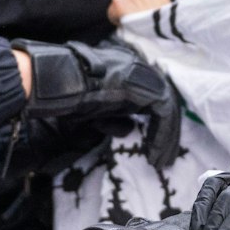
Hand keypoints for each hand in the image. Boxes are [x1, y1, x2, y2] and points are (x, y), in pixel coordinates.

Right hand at [16, 38, 181, 168]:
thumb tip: (129, 127)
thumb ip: (114, 117)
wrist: (63, 84)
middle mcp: (139, 69)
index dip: (154, 123)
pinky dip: (161, 136)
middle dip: (164, 133)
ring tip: (159, 160)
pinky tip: (154, 153)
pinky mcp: (148, 88)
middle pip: (162, 104)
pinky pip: (164, 115)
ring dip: (164, 138)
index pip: (150, 98)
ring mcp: (144, 76)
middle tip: (162, 157)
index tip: (152, 146)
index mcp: (126, 71)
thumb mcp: (96, 111)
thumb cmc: (70, 96)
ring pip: (166, 110)